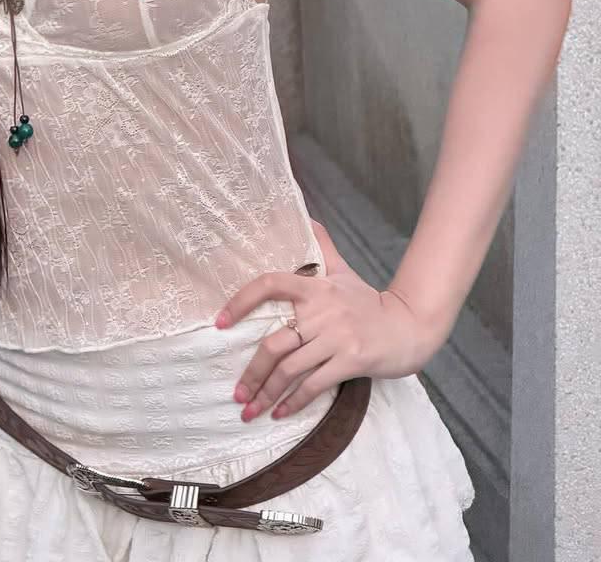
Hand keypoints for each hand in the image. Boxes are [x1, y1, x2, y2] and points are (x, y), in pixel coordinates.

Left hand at [216, 222, 437, 421]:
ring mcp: (336, 338)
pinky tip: (279, 414)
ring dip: (267, 394)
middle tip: (237, 394)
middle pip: (274, 344)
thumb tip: (306, 216)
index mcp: (315, 288)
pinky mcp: (351, 361)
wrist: (409, 326)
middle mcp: (322, 311)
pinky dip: (294, 402)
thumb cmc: (370, 302)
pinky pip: (314, 385)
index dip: (241, 301)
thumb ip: (323, 247)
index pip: (270, 284)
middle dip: (251, 373)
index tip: (220, 322)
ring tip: (250, 411)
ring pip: (290, 369)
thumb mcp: (344, 271)